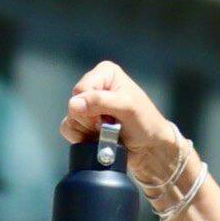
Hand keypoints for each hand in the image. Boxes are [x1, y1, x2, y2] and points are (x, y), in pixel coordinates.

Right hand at [62, 60, 191, 185]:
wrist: (150, 147)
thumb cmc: (146, 123)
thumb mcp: (127, 107)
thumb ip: (100, 102)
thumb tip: (74, 104)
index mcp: (105, 73)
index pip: (81, 90)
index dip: (90, 107)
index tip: (109, 116)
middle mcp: (95, 85)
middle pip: (73, 105)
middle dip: (89, 120)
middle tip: (110, 125)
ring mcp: (88, 105)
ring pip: (71, 119)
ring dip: (87, 131)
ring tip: (107, 132)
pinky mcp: (84, 122)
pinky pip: (70, 130)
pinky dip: (82, 138)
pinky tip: (98, 139)